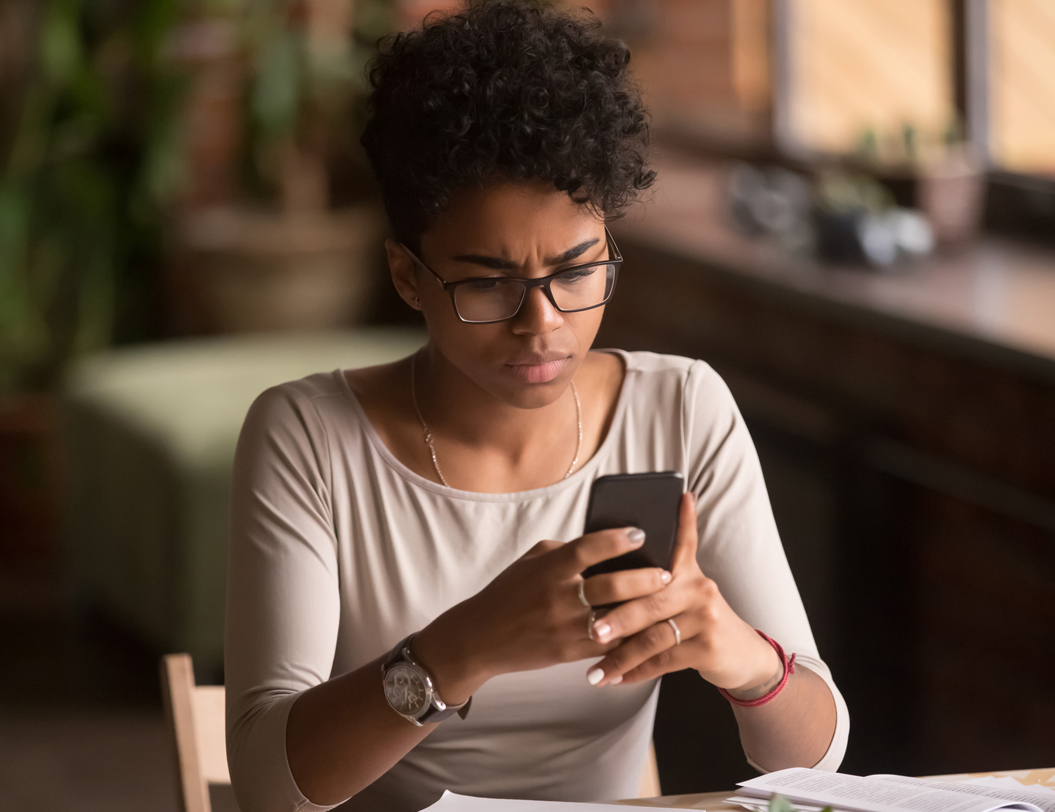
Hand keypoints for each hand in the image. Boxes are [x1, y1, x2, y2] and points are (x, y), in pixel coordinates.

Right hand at [414, 527, 671, 703]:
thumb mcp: (531, 562)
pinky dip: (629, 637)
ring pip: (615, 618)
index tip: (641, 533)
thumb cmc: (508, 593)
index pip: (588, 548)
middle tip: (667, 573)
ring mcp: (564, 627)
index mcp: (549, 568)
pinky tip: (647, 630)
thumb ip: (565, 552)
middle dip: (644, 578)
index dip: (617, 539)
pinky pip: (607, 645)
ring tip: (665, 602)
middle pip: (611, 585)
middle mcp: (558, 597)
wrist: (481, 638)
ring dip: (643, 611)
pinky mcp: (568, 652)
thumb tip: (603, 543)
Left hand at [583, 494, 781, 692]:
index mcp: (687, 570)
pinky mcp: (708, 647)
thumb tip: (609, 562)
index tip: (677, 497)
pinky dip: (637, 672)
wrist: (740, 654)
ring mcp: (706, 617)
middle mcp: (699, 588)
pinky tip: (616, 679)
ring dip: (620, 656)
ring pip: (654, 636)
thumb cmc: (696, 620)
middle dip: (617, 617)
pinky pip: (664, 660)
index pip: (682, 539)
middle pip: (650, 600)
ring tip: (595, 671)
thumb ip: (654, 578)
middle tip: (589, 629)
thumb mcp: (683, 591)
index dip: (681, 518)